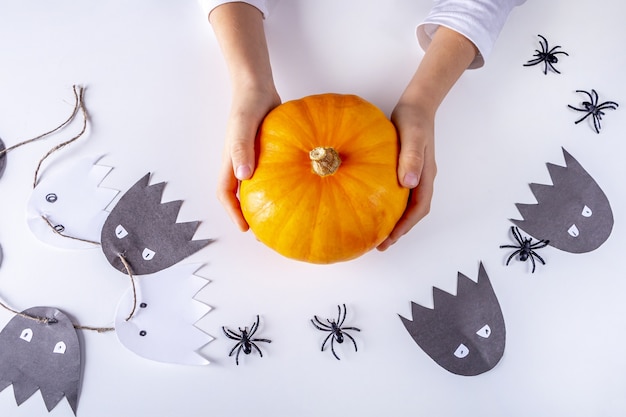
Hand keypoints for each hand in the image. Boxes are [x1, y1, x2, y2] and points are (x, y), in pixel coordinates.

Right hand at [209, 3, 278, 230]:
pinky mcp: (269, 152)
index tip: (245, 228)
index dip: (233, 213)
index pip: (226, 194)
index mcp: (230, 162)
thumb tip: (243, 176)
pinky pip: (273, 174)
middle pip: (242, 196)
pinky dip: (281, 185)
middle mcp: (241, 164)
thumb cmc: (247, 104)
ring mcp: (255, 158)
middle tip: (267, 232)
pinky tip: (300, 190)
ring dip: (266, 203)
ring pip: (258, 187)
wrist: (258, 86)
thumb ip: (241, 148)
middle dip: (251, 216)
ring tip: (284, 217)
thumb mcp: (242, 126)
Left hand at [376, 26, 476, 250]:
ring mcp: (413, 175)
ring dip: (393, 220)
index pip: (418, 209)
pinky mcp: (403, 169)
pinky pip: (396, 192)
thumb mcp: (412, 136)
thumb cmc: (414, 119)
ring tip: (374, 231)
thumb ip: (412, 158)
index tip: (389, 239)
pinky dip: (386, 203)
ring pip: (405, 204)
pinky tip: (370, 204)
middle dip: (398, 230)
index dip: (405, 227)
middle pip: (412, 212)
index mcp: (425, 176)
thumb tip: (409, 183)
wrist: (416, 104)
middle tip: (379, 244)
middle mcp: (420, 179)